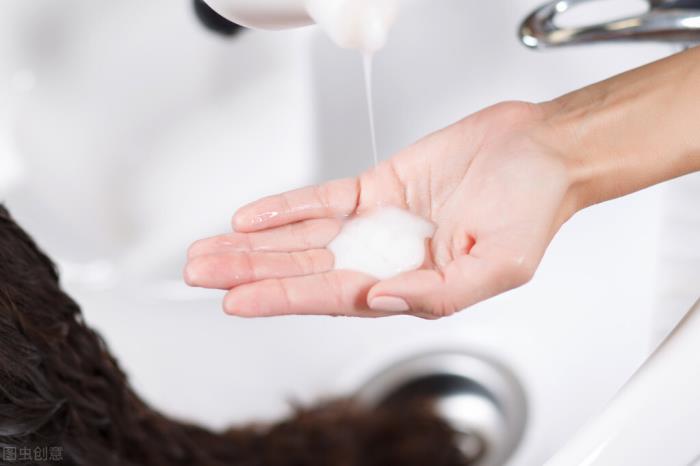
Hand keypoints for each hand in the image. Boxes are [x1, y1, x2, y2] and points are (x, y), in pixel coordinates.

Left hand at [184, 101, 578, 317]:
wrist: (542, 151)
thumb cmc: (534, 206)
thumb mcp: (501, 266)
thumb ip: (440, 293)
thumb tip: (380, 298)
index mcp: (414, 285)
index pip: (335, 297)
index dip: (284, 296)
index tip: (239, 300)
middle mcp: (388, 258)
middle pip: (306, 268)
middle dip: (252, 272)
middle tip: (201, 274)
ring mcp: (379, 223)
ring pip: (304, 236)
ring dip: (257, 244)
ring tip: (210, 252)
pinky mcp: (378, 187)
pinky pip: (324, 198)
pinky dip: (288, 206)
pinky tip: (254, 217)